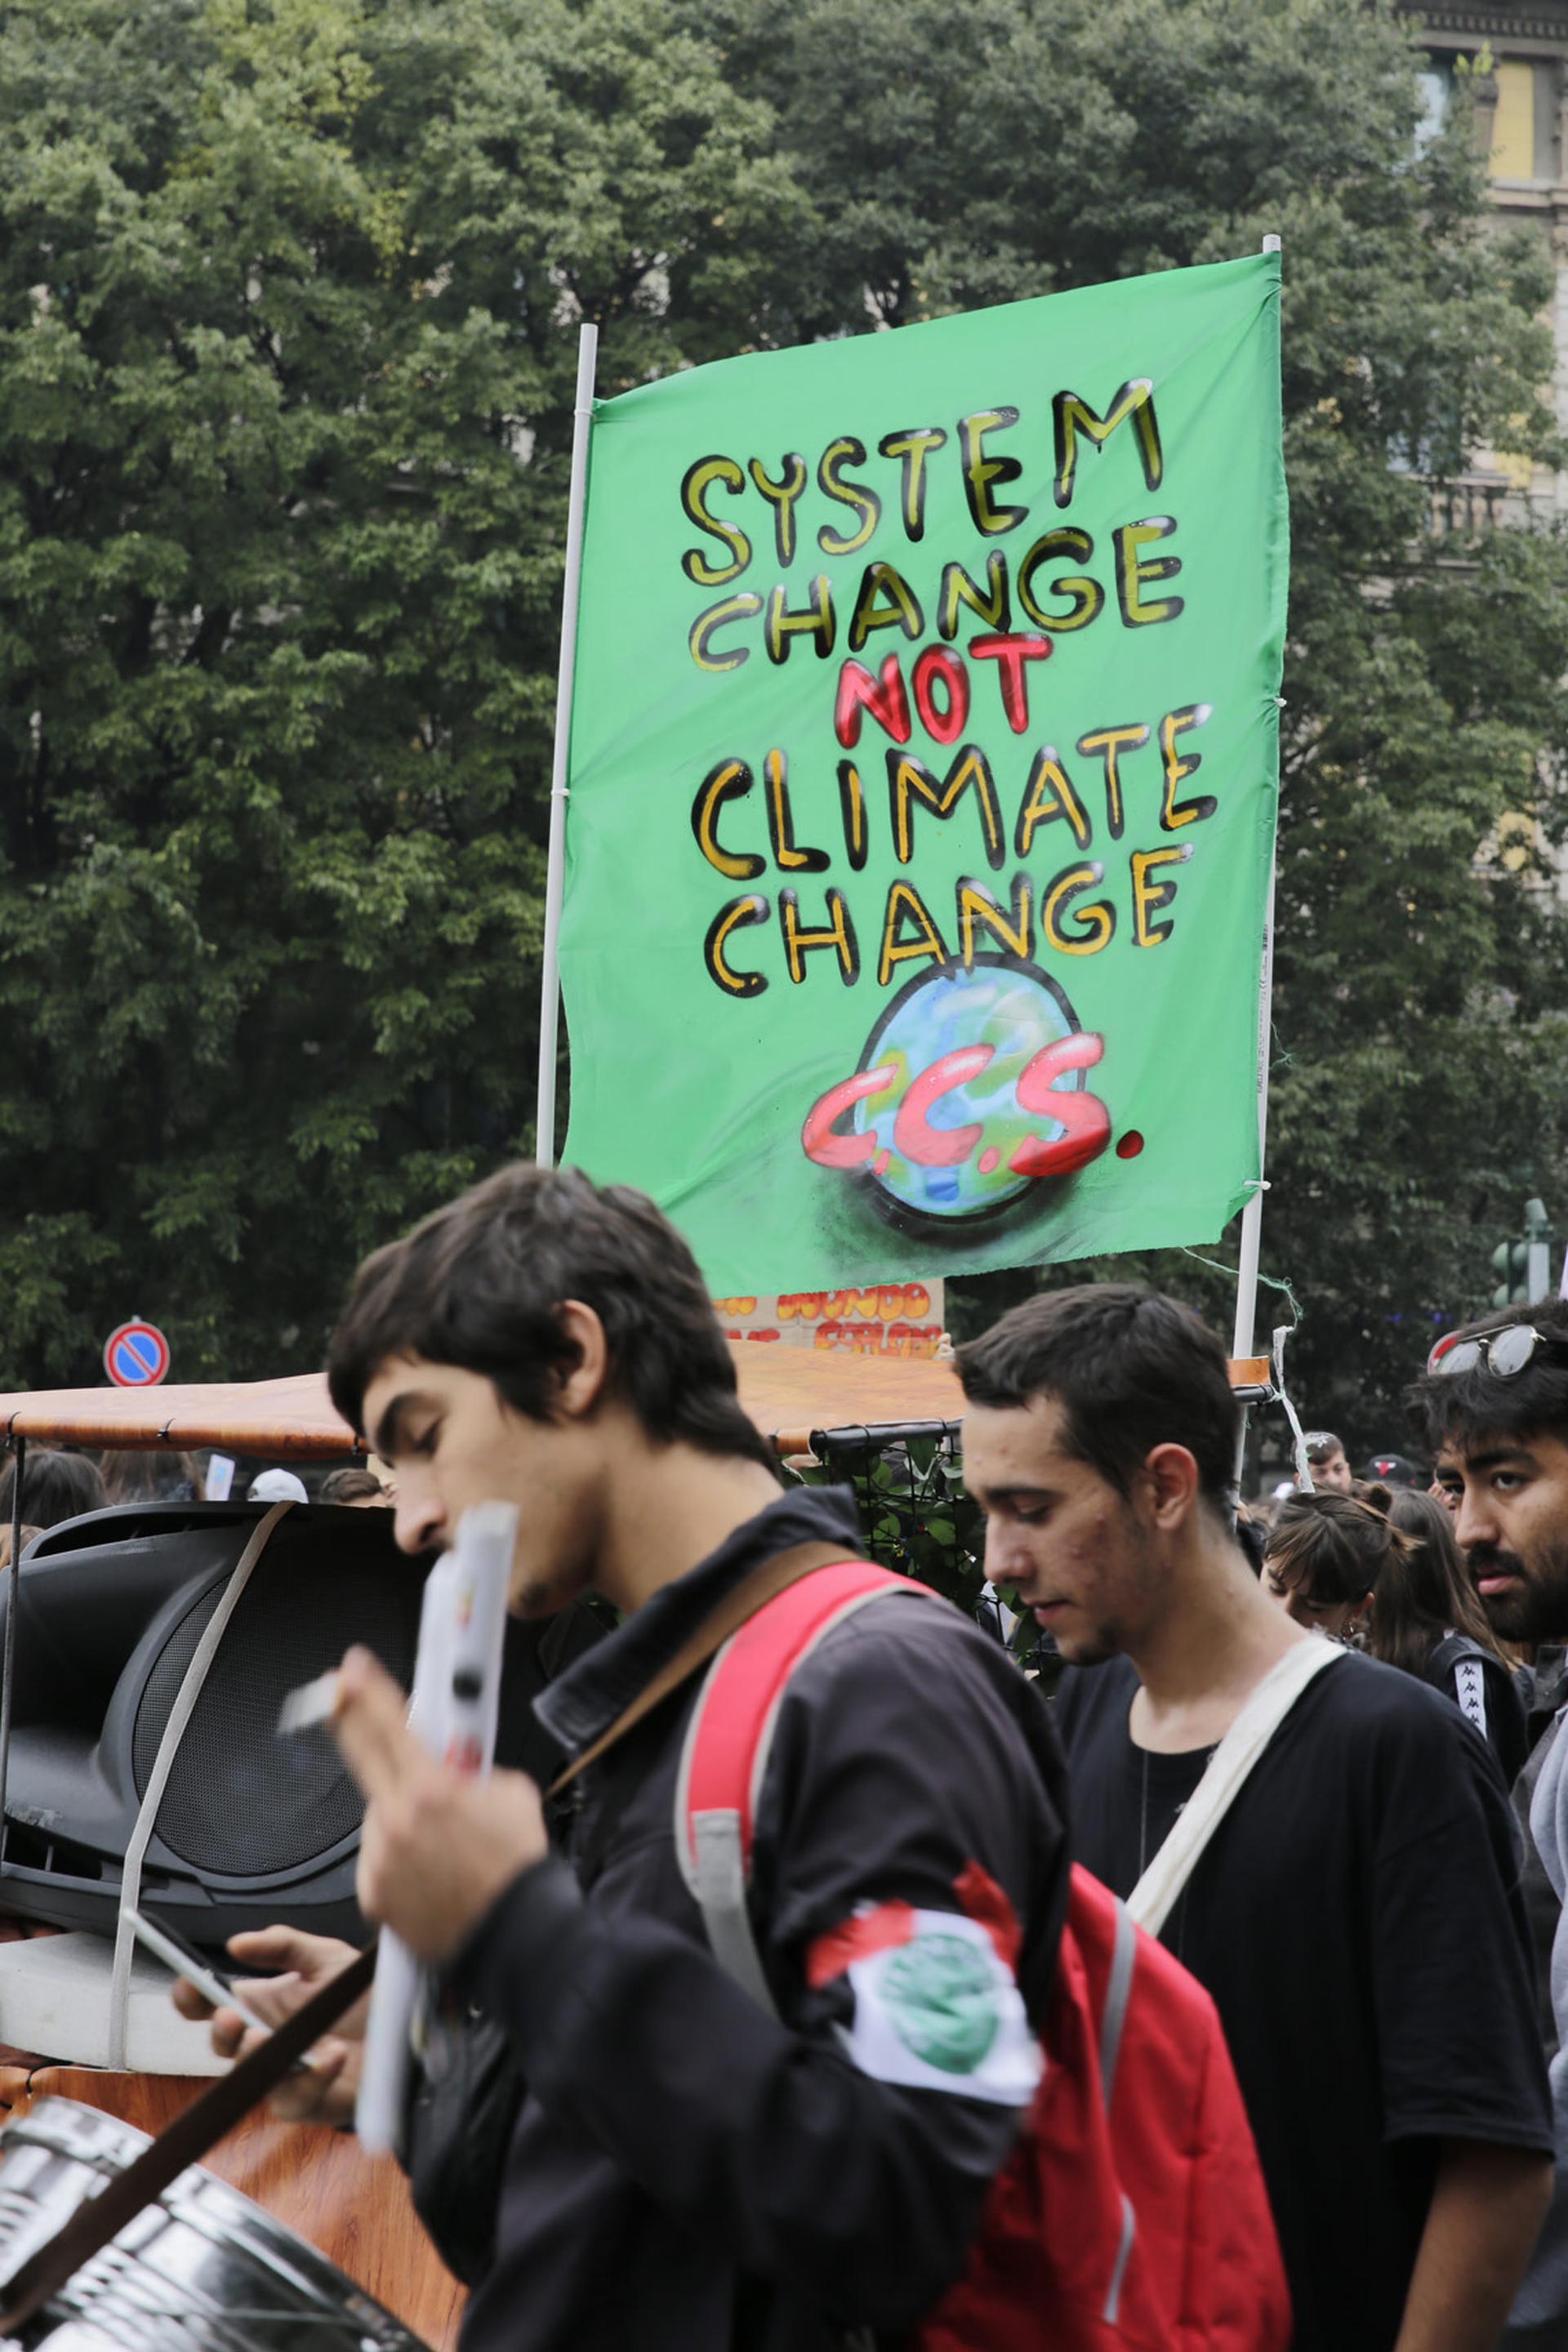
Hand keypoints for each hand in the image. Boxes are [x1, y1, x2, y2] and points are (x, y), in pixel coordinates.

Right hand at [171, 1925, 364, 2124]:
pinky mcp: (308, 2104)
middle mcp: (265, 2042)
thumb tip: (237, 1943)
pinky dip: (313, 2076)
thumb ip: (283, 1945)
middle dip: (221, 2031)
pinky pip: (298, 2098)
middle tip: (231, 2017)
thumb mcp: (326, 1958)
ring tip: (266, 2037)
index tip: (190, 1986)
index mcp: (261, 2005)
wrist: (408, 2032)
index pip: (210, 2005)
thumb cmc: (363, 2000)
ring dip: (255, 2057)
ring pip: (250, 2077)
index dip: (191, 1998)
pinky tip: (330, 2055)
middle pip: (222, 2044)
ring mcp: (282, 2076)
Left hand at [330, 1645, 547, 1963]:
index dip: (368, 1689)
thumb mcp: (510, 1792)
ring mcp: (380, 1859)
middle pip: (362, 1755)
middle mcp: (397, 1820)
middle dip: (349, 1720)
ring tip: (439, 1843)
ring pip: (378, 1818)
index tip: (352, 1669)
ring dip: (397, 1816)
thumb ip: (475, 1769)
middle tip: (337, 1695)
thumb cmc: (516, 1866)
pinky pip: (378, 1861)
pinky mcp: (373, 1895)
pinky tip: (428, 1872)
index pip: (391, 1724)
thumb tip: (457, 1763)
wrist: (514, 1933)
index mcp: (432, 1787)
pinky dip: (396, 1859)